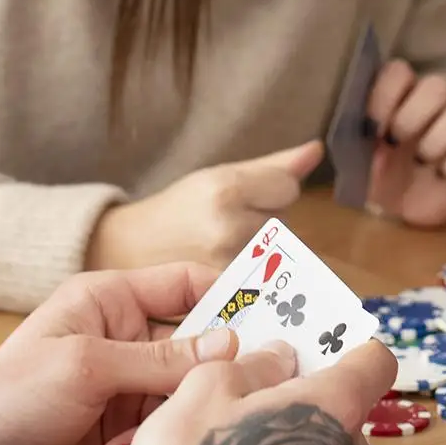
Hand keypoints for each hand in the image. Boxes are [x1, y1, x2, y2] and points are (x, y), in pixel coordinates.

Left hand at [0, 264, 240, 444]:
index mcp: (115, 302)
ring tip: (144, 436)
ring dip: (173, 415)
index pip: (188, 283)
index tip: (275, 310)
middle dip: (218, 365)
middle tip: (262, 378)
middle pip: (200, 342)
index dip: (230, 293)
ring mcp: (132, 387)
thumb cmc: (11, 397)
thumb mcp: (87, 366)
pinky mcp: (130, 432)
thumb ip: (162, 357)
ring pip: (188, 391)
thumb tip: (232, 345)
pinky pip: (167, 430)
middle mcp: (131, 339)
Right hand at [87, 141, 323, 273]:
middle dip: (264, 223)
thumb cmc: (180, 209)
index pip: (288, 189)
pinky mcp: (224, 296)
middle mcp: (229, 228)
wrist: (128, 248)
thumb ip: (275, 166)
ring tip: (223, 247)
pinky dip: (253, 278)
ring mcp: (228, 266)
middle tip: (225, 226)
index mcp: (227, 190)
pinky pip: (264, 281)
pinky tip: (225, 270)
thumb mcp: (221, 176)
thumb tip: (317, 148)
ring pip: (278, 253)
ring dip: (262, 253)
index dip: (270, 193)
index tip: (240, 199)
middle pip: (284, 223)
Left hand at [363, 61, 445, 225]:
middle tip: (395, 143)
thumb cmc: (378, 173)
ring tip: (420, 161)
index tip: (372, 126)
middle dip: (413, 116)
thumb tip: (379, 150)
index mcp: (399, 96)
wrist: (402, 208)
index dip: (386, 94)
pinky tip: (443, 174)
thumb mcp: (358, 165)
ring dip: (435, 142)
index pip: (399, 72)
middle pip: (438, 86)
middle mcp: (432, 105)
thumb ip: (360, 152)